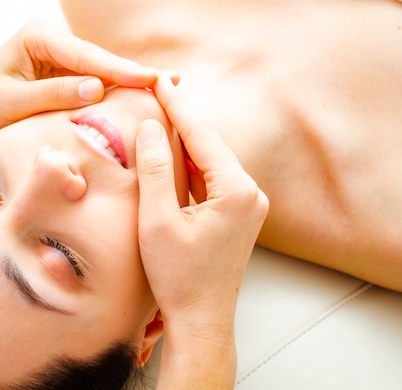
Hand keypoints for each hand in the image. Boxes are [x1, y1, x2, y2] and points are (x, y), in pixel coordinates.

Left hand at [0, 20, 177, 138]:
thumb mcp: (13, 104)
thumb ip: (55, 96)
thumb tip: (97, 89)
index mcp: (39, 35)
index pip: (87, 56)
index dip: (121, 71)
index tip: (152, 80)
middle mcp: (53, 38)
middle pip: (101, 59)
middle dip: (136, 73)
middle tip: (176, 81)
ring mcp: (61, 54)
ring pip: (103, 69)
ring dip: (131, 81)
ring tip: (169, 87)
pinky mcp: (64, 71)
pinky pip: (95, 81)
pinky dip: (117, 90)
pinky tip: (144, 93)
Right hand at [136, 76, 268, 337]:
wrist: (202, 319)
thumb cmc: (179, 277)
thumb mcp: (158, 221)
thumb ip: (155, 170)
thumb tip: (150, 128)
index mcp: (236, 191)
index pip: (201, 136)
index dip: (177, 107)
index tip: (160, 81)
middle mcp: (251, 193)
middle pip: (209, 145)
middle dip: (182, 120)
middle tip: (157, 92)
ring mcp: (249, 204)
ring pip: (211, 161)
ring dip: (185, 142)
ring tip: (160, 116)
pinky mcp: (240, 215)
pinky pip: (213, 179)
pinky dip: (192, 165)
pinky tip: (173, 154)